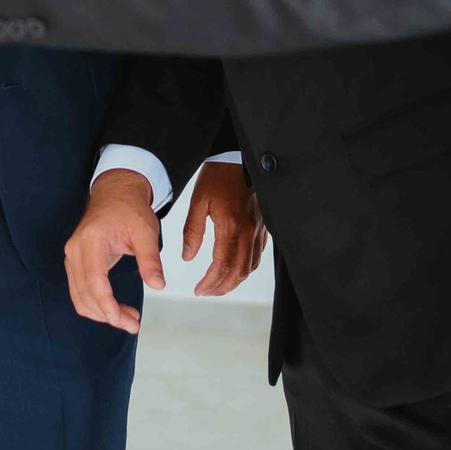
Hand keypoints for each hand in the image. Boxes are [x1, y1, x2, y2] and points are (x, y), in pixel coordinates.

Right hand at [64, 169, 159, 333]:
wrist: (114, 193)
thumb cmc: (129, 209)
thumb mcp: (146, 231)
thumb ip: (151, 259)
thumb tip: (158, 285)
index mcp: (91, 240)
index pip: (94, 281)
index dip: (106, 305)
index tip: (122, 321)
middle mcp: (74, 250)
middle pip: (84, 294)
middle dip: (108, 315)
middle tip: (134, 324)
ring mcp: (71, 256)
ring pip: (80, 297)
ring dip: (102, 313)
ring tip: (129, 320)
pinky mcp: (75, 262)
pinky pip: (80, 291)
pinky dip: (97, 305)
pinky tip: (116, 309)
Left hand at [182, 162, 265, 296]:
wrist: (238, 157)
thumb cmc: (218, 175)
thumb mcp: (198, 201)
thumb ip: (192, 231)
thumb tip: (187, 256)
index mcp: (230, 226)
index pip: (223, 265)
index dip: (211, 282)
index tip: (199, 290)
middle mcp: (248, 231)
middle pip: (239, 272)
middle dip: (222, 287)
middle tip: (206, 292)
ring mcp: (258, 229)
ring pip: (251, 265)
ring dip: (235, 280)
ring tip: (219, 285)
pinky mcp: (263, 224)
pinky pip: (258, 253)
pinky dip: (247, 266)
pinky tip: (236, 267)